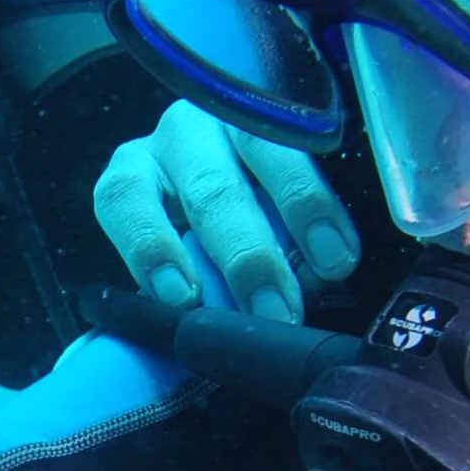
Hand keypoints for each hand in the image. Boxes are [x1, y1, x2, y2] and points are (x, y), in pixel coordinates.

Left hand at [97, 100, 361, 322]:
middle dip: (246, 256)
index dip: (151, 246)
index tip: (183, 298)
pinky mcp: (289, 115)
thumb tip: (183, 356)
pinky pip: (310, 148)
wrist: (254, 180)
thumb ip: (185, 300)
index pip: (126, 200)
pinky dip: (325, 201)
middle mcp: (180, 137)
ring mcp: (238, 116)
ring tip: (328, 268)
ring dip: (298, 214)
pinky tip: (343, 244)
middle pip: (208, 189)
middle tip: (276, 313)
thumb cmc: (209, 241)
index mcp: (135, 176)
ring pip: (263, 153)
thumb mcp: (186, 265)